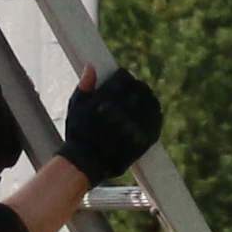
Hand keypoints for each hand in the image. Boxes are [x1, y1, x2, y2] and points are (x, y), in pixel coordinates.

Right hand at [61, 66, 163, 181]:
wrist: (85, 164)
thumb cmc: (78, 135)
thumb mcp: (75, 108)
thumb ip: (84, 86)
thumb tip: (91, 67)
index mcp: (104, 101)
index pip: (123, 77)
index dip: (123, 76)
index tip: (123, 78)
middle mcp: (120, 112)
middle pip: (139, 88)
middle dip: (136, 86)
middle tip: (133, 90)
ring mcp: (133, 126)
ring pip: (150, 102)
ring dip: (147, 98)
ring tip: (141, 101)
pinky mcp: (143, 139)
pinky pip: (156, 120)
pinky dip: (154, 114)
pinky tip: (149, 113)